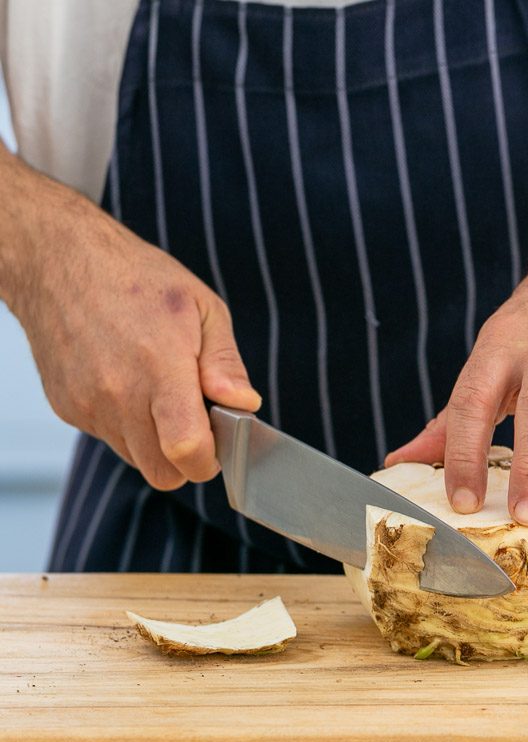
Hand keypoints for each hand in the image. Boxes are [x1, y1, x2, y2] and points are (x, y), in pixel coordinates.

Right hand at [1, 152, 259, 490]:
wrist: (59, 259)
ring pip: (135, 458)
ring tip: (158, 394)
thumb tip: (244, 404)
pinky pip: (108, 437)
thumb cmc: (136, 278)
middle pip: (162, 472)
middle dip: (185, 460)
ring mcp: (88, 404)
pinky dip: (125, 424)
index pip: (185, 450)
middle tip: (195, 424)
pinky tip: (127, 383)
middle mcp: (118, 393)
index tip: (219, 449)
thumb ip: (226, 364)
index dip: (208, 461)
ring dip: (154, 442)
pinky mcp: (68, 407)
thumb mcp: (202, 308)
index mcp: (160, 368)